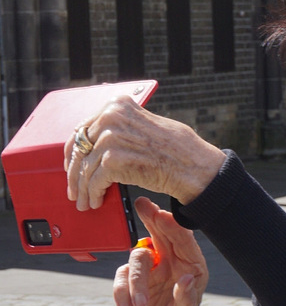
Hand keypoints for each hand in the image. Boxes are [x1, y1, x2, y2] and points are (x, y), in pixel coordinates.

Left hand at [64, 96, 225, 209]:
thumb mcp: (145, 124)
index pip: (83, 129)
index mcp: (117, 105)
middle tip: (74, 188)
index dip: (74, 151)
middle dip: (75, 172)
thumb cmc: (176, 150)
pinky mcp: (112, 160)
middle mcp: (110, 116)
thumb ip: (121, 127)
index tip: (72, 164)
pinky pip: (94, 181)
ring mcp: (110, 137)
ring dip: (83, 189)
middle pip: (80, 149)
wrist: (192, 166)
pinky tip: (96, 201)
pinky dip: (93, 194)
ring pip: (85, 168)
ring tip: (84, 200)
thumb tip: (97, 143)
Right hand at [113, 197, 208, 305]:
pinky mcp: (131, 282)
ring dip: (135, 280)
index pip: (184, 242)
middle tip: (143, 205)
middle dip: (152, 219)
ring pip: (138, 257)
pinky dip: (121, 291)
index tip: (162, 214)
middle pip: (161, 235)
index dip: (173, 226)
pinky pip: (121, 277)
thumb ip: (186, 301)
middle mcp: (171, 264)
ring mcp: (151, 271)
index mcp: (191, 268)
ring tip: (138, 304)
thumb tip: (186, 280)